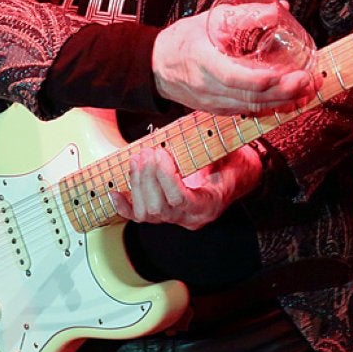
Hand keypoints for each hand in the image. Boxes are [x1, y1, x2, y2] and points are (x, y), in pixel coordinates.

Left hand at [110, 144, 261, 229]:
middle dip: (148, 177)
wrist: (237, 177)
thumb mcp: (229, 154)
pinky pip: (138, 217)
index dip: (165, 176)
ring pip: (146, 214)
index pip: (179, 199)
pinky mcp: (164, 215)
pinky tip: (114, 193)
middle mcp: (190, 218)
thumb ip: (211, 148)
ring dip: (137, 184)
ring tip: (137, 159)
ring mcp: (176, 219)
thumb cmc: (233, 163)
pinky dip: (124, 206)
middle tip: (147, 152)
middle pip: (159, 208)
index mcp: (209, 205)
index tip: (161, 152)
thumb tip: (194, 132)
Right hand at [152, 9, 320, 114]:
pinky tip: (290, 100)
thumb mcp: (209, 20)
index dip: (261, 79)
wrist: (157, 66)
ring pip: (252, 108)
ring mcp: (213, 103)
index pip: (233, 77)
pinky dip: (271, 107)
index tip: (284, 72)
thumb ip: (243, 16)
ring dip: (283, 101)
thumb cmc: (181, 41)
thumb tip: (277, 9)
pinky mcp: (219, 109)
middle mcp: (208, 88)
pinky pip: (248, 111)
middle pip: (250, 97)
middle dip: (283, 91)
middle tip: (307, 80)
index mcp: (202, 63)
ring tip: (307, 90)